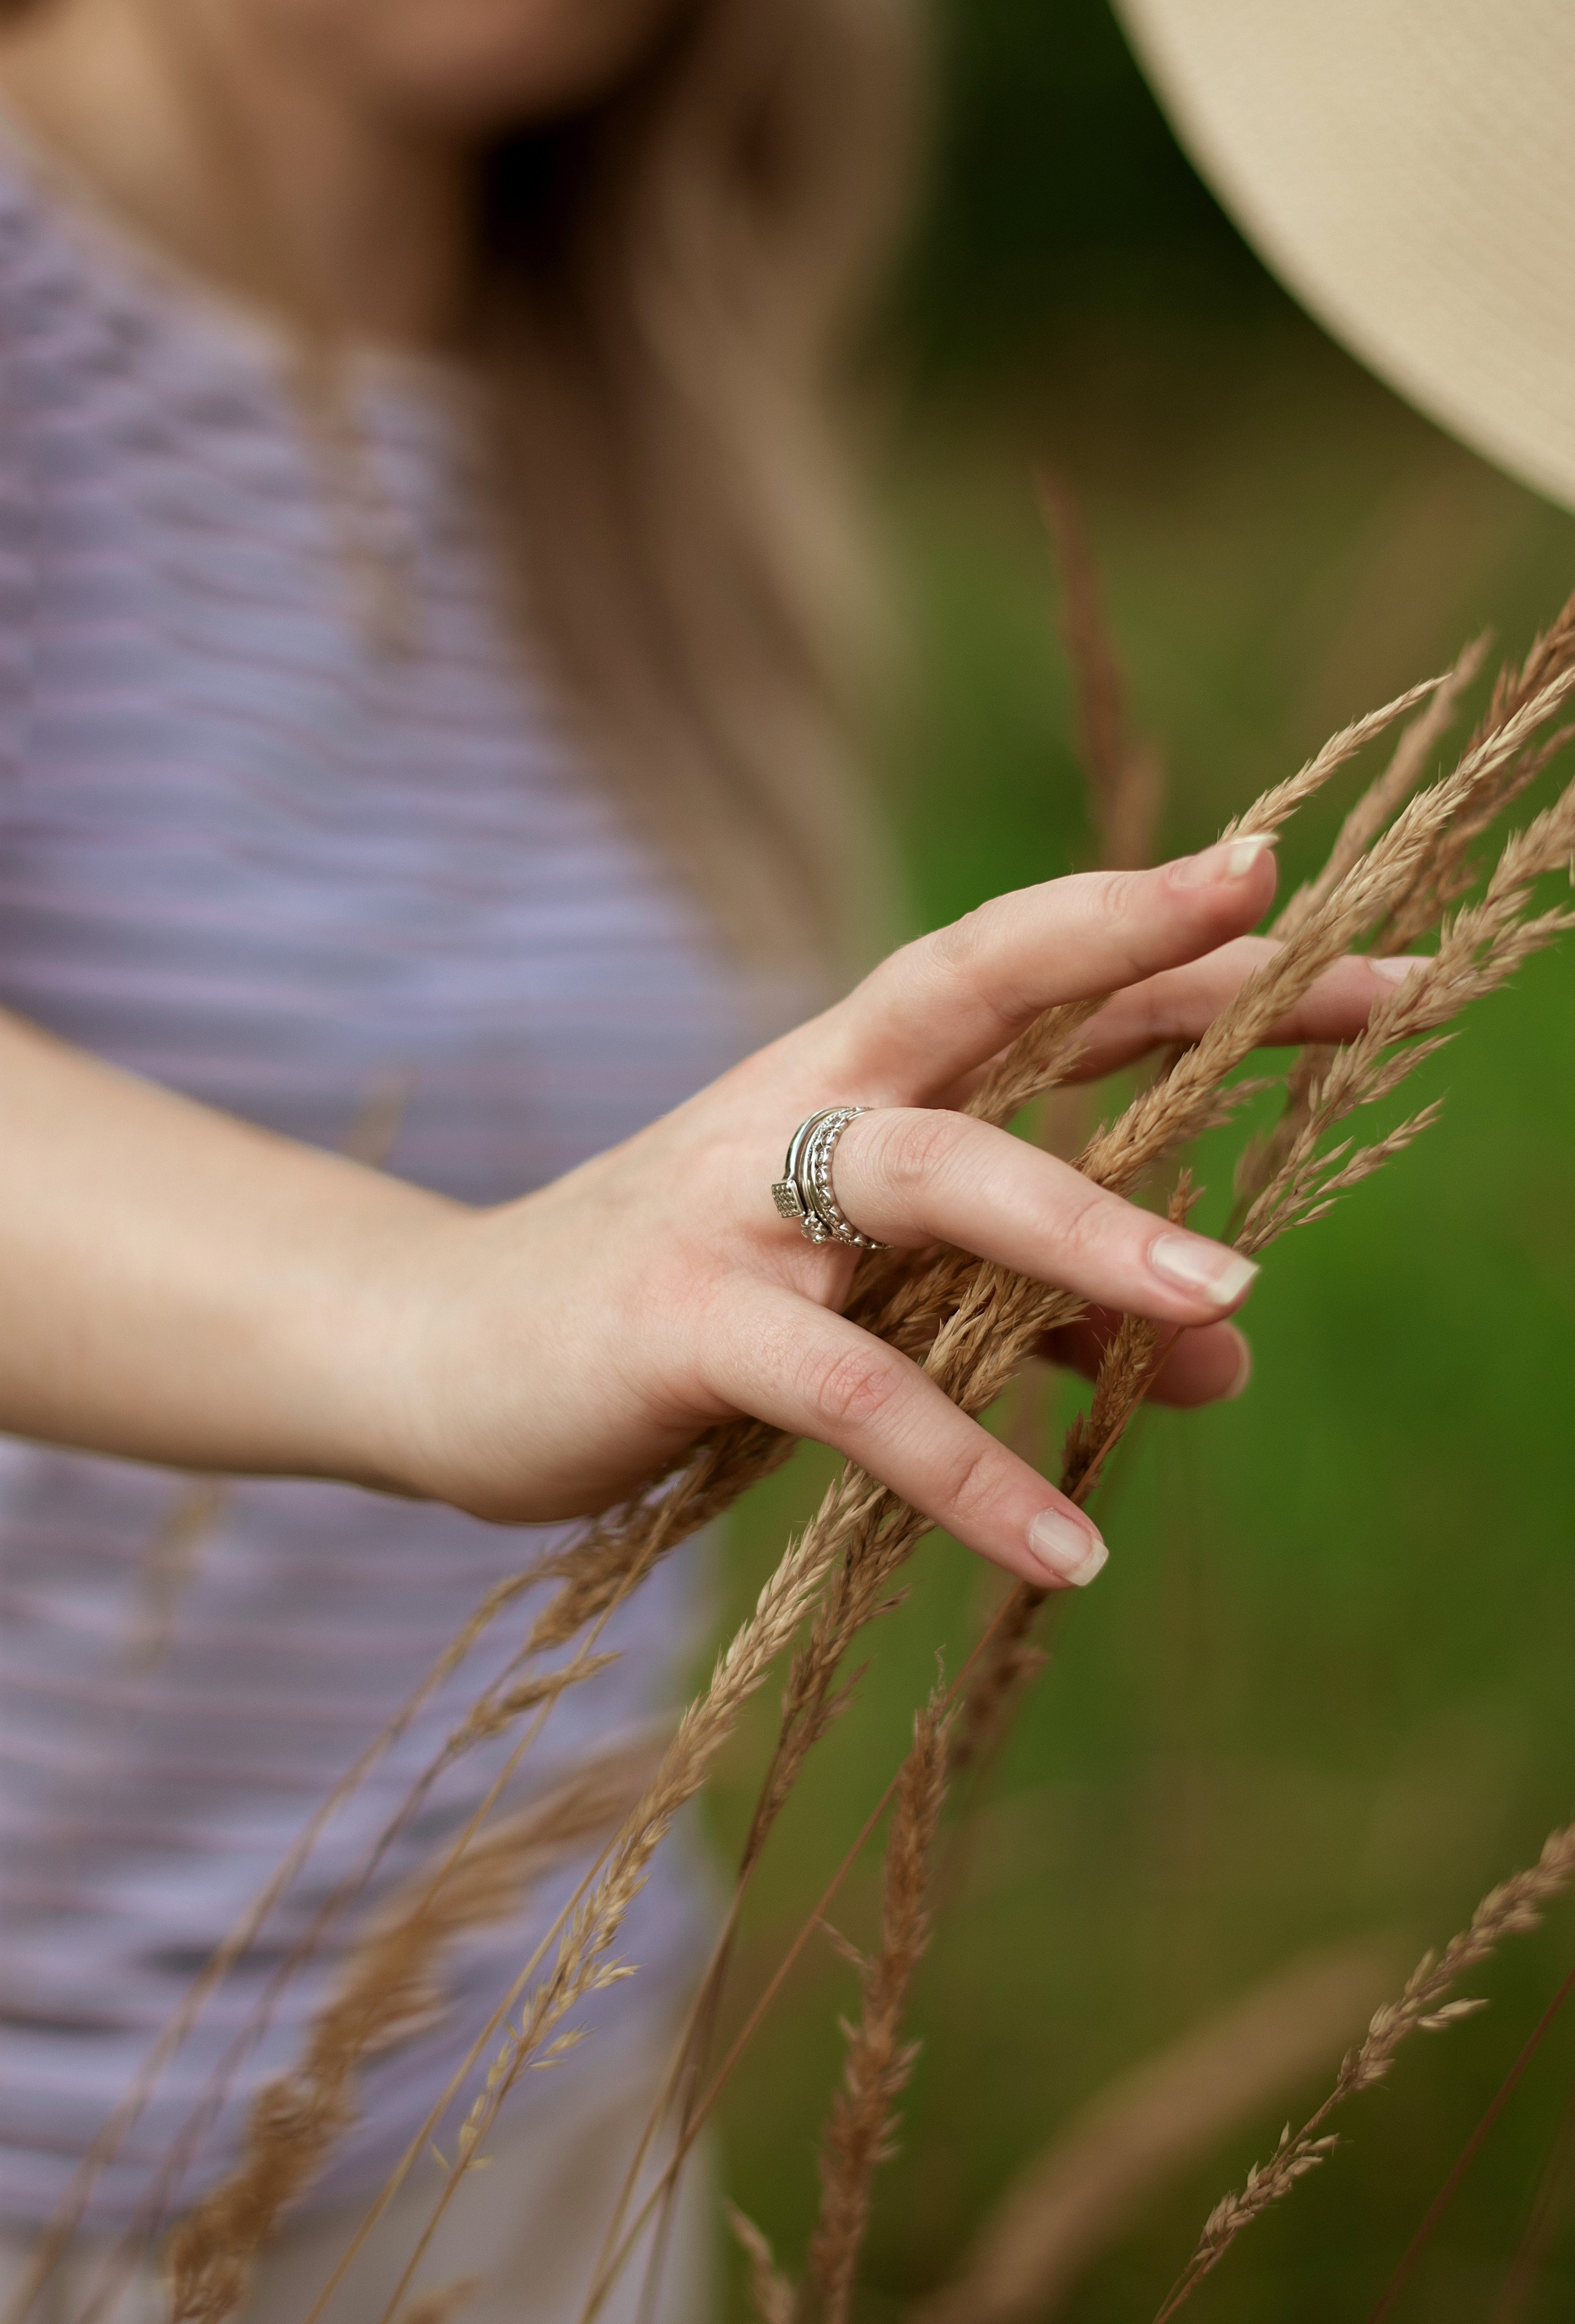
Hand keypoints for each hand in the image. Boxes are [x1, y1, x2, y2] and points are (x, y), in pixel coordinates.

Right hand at [382, 837, 1410, 1588]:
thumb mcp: (874, 1289)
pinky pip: (850, 1394)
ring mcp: (736, 1205)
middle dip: (1151, 974)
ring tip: (1229, 1304)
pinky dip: (963, 1467)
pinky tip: (1068, 1548)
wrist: (443, 1348)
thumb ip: (1040, 1301)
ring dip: (1082, 1234)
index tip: (1294, 891)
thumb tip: (1222, 1352)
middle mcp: (800, 1103)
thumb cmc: (684, 1304)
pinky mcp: (681, 1324)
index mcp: (848, 1073)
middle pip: (982, 997)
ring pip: (927, 1179)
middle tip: (1345, 981)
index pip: (1021, 971)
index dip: (1155, 929)